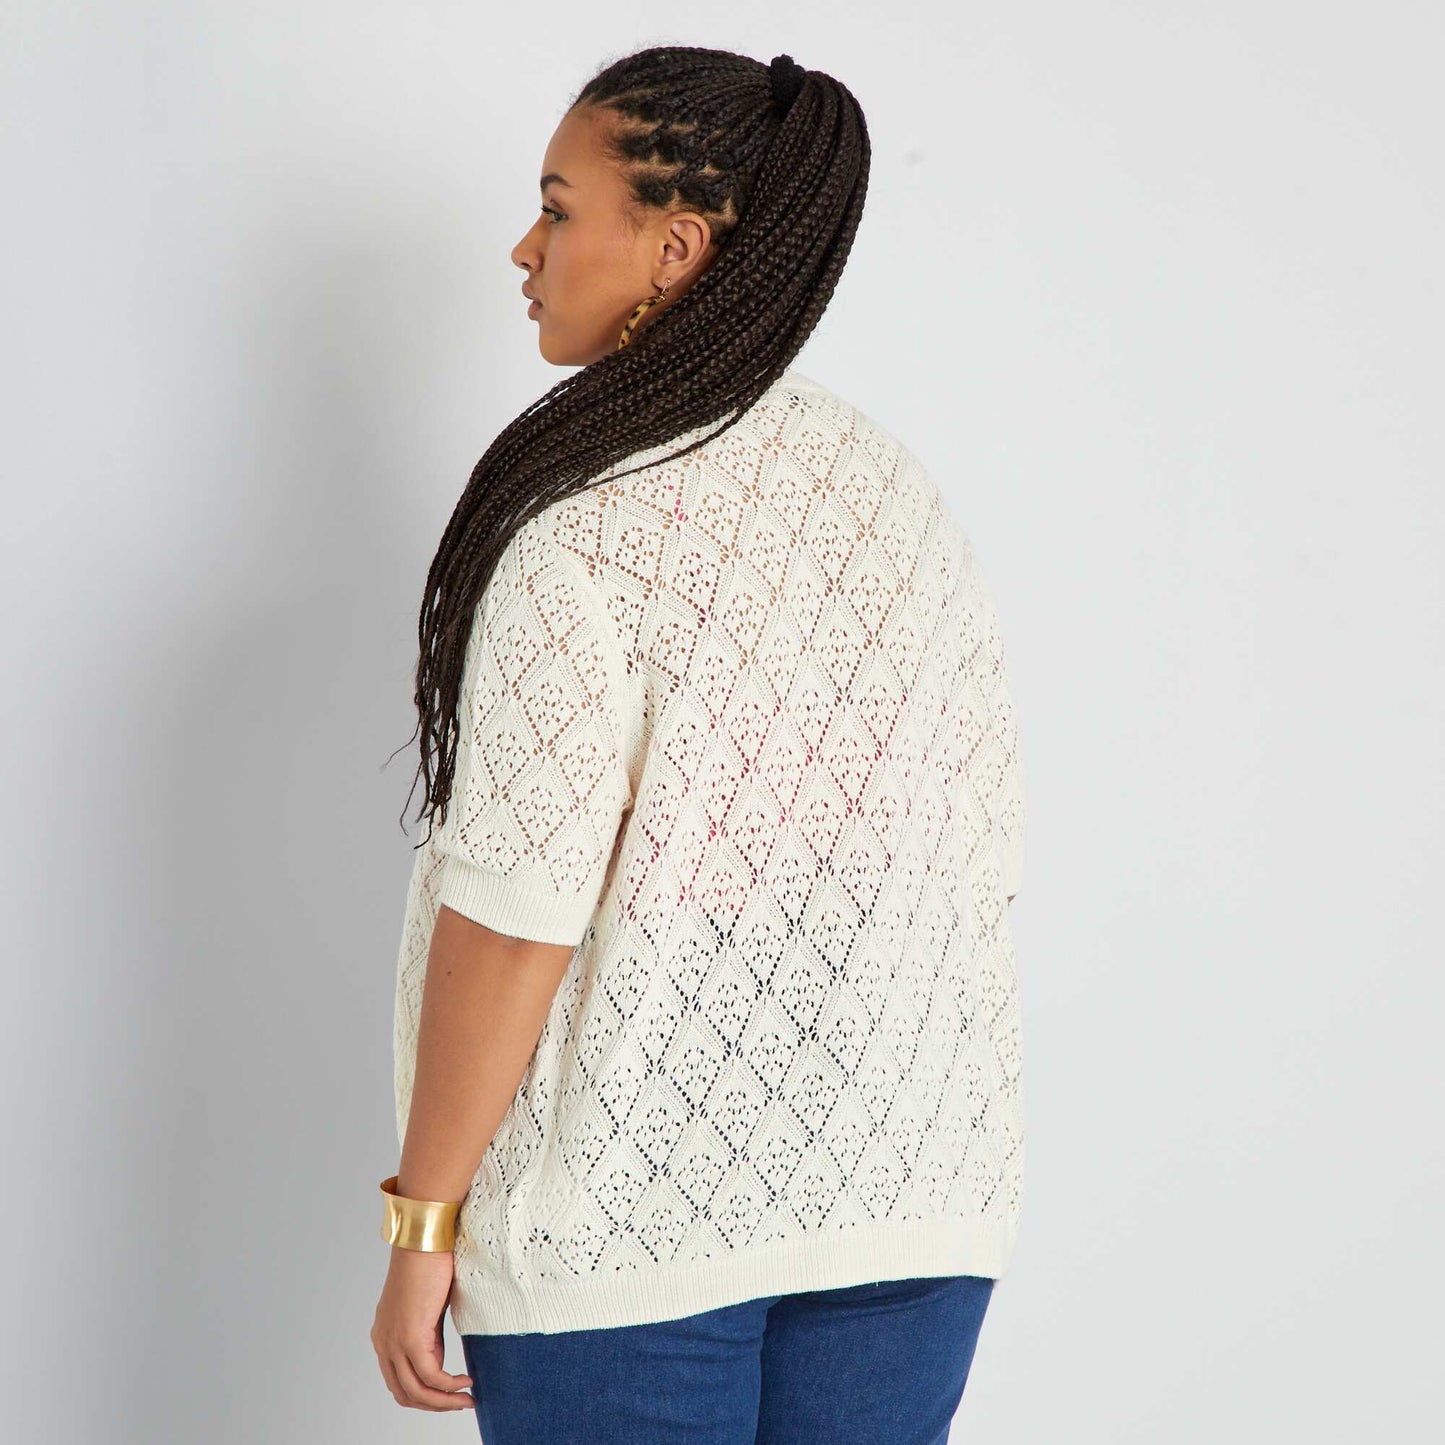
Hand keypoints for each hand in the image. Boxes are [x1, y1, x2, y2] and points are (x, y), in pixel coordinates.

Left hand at [370, 1245, 474, 1411]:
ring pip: (416, 1391)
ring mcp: (394, 1342)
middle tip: (461, 1404)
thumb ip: (427, 1336)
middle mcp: (383, 1343)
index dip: (424, 1395)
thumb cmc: (430, 1264)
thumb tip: (437, 1361)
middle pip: (404, 1393)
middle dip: (434, 1405)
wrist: (426, 1239)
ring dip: (444, 1402)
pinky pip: (430, 1376)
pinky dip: (449, 1386)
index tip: (449, 1395)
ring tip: (467, 1399)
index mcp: (384, 1336)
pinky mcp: (410, 1337)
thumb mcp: (427, 1310)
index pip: (398, 1382)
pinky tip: (466, 1382)